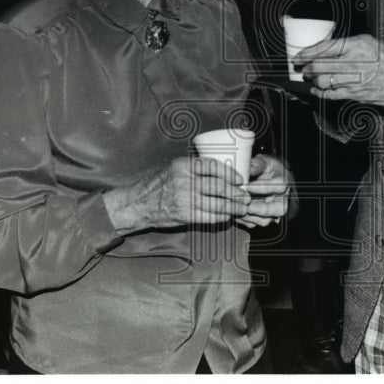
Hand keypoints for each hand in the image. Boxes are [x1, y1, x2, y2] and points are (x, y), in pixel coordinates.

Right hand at [104, 156, 249, 231]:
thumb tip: (220, 170)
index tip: (240, 179)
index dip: (230, 173)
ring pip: (216, 204)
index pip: (212, 166)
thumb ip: (193, 169)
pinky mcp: (184, 215)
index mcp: (183, 165)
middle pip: (218, 186)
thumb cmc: (156, 184)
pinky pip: (209, 217)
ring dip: (233, 207)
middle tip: (246, 196)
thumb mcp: (173, 168)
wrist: (137, 203)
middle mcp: (184, 181)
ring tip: (242, 208)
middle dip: (236, 193)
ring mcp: (184, 199)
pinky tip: (228, 216)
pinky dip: (221, 217)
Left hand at [236, 154, 291, 228]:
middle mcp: (282, 199)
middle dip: (258, 208)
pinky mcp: (265, 218)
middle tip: (242, 203)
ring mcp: (274, 211)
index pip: (275, 187)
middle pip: (277, 209)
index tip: (245, 186)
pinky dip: (243, 221)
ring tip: (234, 209)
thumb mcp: (264, 161)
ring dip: (248, 217)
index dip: (259, 187)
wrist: (271, 177)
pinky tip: (233, 213)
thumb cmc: (267, 168)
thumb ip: (256, 164)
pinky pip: (255, 224)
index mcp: (283, 182)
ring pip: (265, 220)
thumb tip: (248, 168)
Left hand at [293, 34, 383, 106]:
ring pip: (323, 81)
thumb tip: (328, 50)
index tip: (298, 56)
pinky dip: (320, 93)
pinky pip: (331, 95)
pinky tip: (318, 90)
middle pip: (319, 65)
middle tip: (302, 67)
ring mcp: (356, 80)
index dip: (306, 52)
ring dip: (312, 80)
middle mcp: (356, 61)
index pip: (324, 47)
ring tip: (310, 77)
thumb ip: (351, 46)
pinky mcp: (357, 94)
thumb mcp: (373, 43)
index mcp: (359, 44)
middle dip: (306, 67)